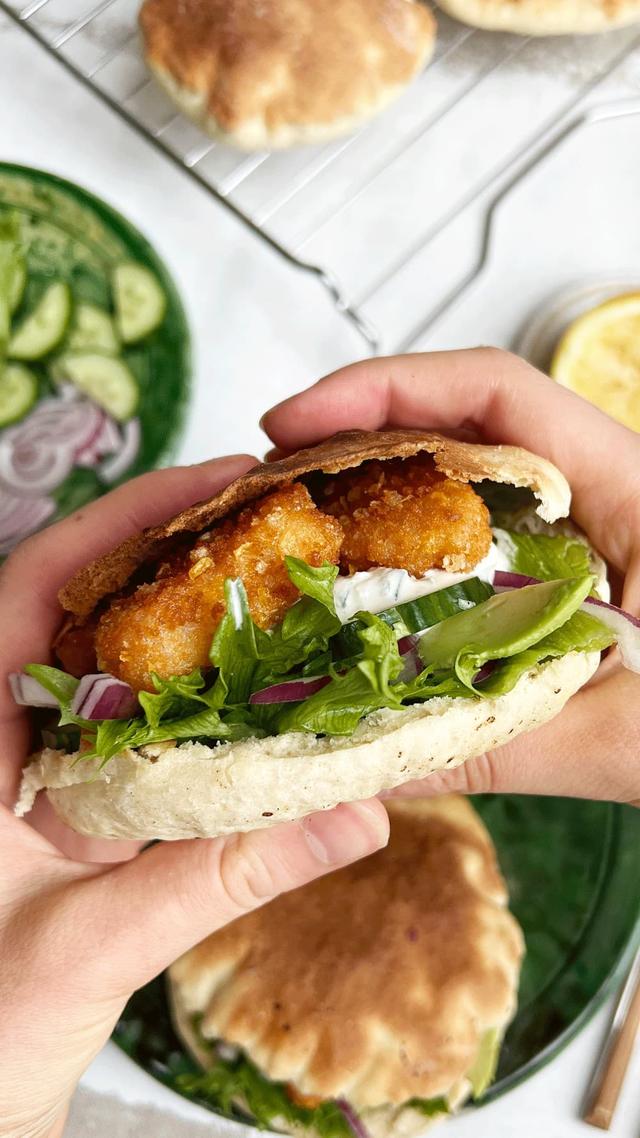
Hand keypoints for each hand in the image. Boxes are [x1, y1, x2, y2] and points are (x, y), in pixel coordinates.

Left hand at [0, 461, 388, 1137]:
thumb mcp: (87, 950)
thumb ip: (216, 877)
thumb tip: (355, 814)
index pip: (34, 586)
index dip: (126, 522)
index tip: (220, 483)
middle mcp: (0, 731)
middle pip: (85, 607)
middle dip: (178, 557)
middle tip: (280, 523)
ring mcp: (36, 768)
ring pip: (115, 665)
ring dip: (195, 626)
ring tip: (287, 587)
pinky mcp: (70, 805)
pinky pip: (138, 730)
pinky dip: (198, 703)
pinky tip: (260, 696)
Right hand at [262, 347, 639, 806]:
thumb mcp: (637, 742)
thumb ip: (508, 745)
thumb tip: (361, 766)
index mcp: (635, 491)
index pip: (497, 394)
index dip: (385, 390)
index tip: (292, 422)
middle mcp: (608, 494)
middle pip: (463, 425)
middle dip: (356, 443)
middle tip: (267, 493)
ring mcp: (591, 535)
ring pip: (466, 488)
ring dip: (378, 505)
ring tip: (294, 541)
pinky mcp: (580, 581)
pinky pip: (484, 552)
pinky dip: (416, 569)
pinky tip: (369, 606)